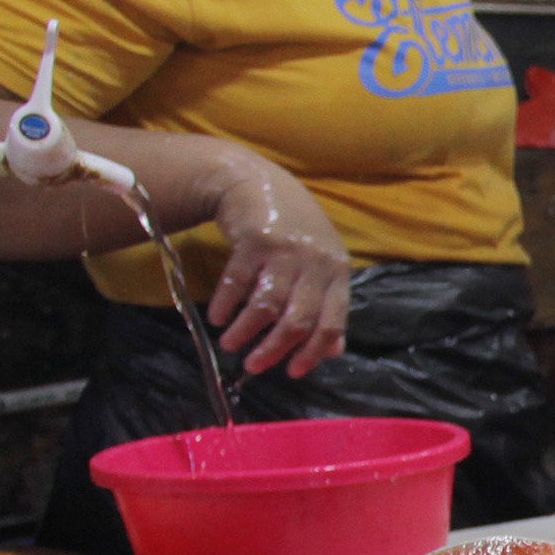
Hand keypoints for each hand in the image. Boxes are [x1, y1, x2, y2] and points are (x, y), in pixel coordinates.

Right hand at [202, 156, 352, 379]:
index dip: (312, 352)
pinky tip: (216, 317)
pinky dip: (225, 304)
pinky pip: (238, 282)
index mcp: (337, 272)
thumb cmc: (293, 229)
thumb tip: (332, 351)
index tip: (293, 372)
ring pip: (267, 304)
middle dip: (274, 349)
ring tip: (230, 343)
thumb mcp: (320, 263)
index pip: (332, 322)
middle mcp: (316, 262)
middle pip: (298, 319)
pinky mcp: (255, 240)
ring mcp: (286, 250)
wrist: (257, 182)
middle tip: (254, 366)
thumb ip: (327, 305)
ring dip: (245, 330)